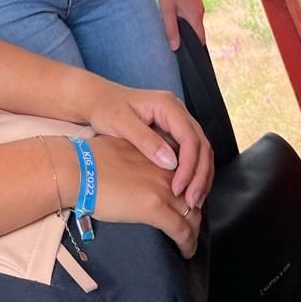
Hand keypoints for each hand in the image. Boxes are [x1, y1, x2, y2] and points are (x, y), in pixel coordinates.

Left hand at [83, 82, 212, 209]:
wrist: (99, 99)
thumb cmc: (106, 108)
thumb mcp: (120, 122)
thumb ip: (145, 140)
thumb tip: (170, 162)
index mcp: (167, 105)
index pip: (189, 137)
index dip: (189, 166)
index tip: (178, 189)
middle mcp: (178, 112)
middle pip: (201, 144)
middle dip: (200, 175)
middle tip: (192, 202)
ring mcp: (177, 122)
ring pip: (200, 150)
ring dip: (200, 176)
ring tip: (193, 202)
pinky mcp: (173, 133)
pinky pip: (191, 153)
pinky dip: (193, 173)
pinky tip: (187, 190)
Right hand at [90, 136, 201, 257]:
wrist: (78, 168)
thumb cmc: (91, 159)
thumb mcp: (124, 148)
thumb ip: (139, 158)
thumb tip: (137, 171)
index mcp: (159, 153)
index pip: (187, 175)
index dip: (189, 193)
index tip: (185, 207)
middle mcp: (166, 168)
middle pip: (194, 196)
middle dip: (195, 215)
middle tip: (190, 229)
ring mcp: (162, 188)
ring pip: (192, 215)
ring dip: (194, 233)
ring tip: (189, 244)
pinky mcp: (155, 207)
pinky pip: (182, 231)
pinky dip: (187, 244)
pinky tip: (185, 251)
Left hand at [155, 0, 205, 50]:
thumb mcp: (166, 9)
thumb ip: (171, 29)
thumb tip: (176, 48)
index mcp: (196, 15)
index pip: (201, 39)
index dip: (195, 50)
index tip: (188, 58)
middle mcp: (200, 10)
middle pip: (197, 32)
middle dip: (189, 40)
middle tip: (176, 47)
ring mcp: (197, 4)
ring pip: (193, 23)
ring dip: (185, 29)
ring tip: (173, 34)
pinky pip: (191, 15)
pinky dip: (185, 21)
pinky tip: (173, 19)